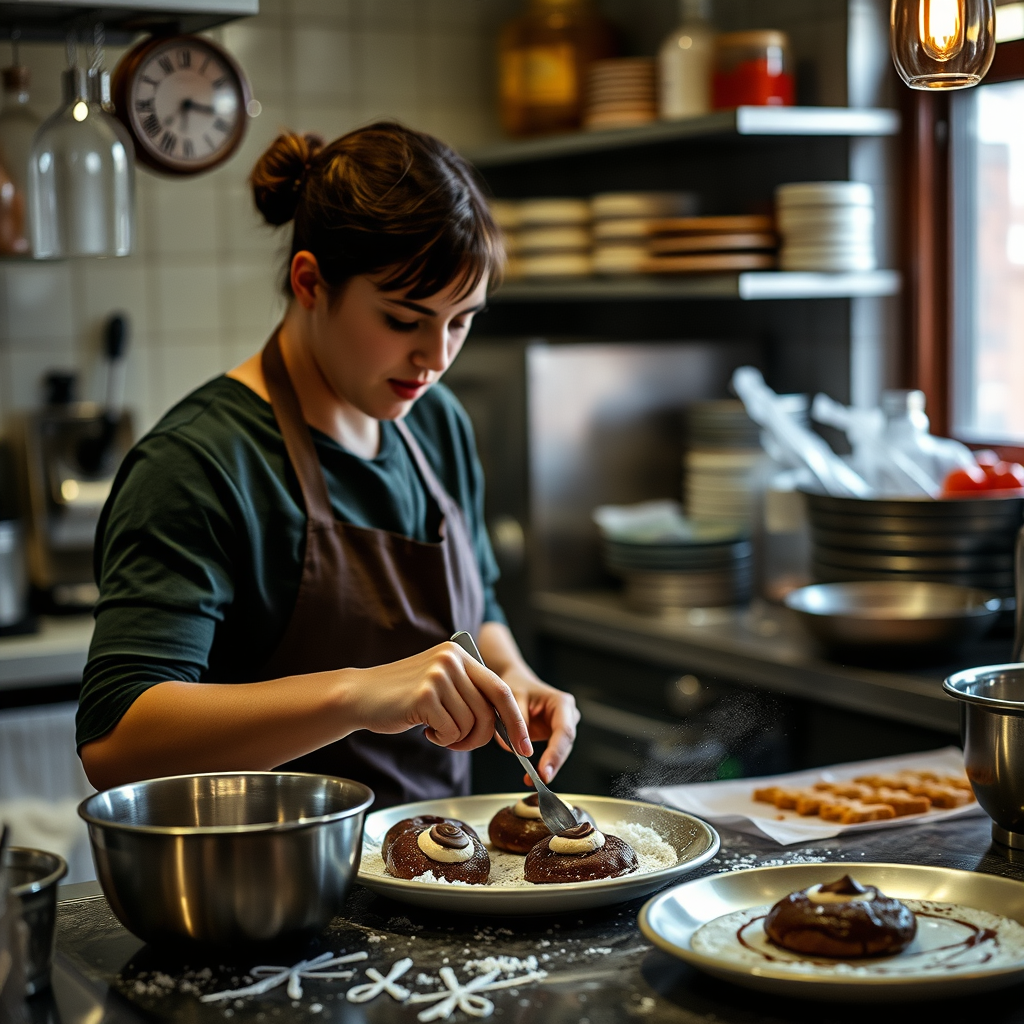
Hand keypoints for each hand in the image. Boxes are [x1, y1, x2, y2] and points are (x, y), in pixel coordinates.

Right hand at [346, 642, 531, 755]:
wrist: (360, 695)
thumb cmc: (402, 696)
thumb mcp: (440, 683)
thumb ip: (469, 693)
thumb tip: (506, 722)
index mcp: (460, 654)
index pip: (501, 689)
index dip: (516, 720)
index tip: (524, 745)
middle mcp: (452, 660)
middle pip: (488, 711)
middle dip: (480, 738)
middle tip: (461, 743)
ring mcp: (438, 675)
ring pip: (470, 724)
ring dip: (456, 739)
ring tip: (436, 730)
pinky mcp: (425, 695)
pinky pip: (451, 731)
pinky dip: (442, 739)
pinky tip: (425, 730)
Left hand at [500, 664, 579, 785]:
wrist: (517, 683)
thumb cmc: (516, 686)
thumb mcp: (512, 697)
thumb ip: (515, 721)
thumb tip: (516, 748)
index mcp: (561, 703)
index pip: (564, 731)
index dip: (556, 753)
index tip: (545, 770)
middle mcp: (568, 715)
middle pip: (565, 745)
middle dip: (553, 764)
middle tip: (540, 780)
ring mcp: (563, 727)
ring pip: (560, 752)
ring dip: (548, 767)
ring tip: (531, 780)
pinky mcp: (554, 737)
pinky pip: (552, 754)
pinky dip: (543, 765)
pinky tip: (532, 776)